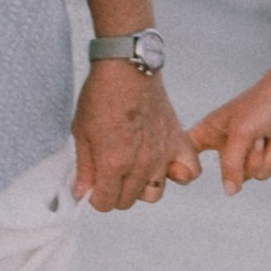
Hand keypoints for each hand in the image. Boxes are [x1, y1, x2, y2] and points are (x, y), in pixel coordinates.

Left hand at [72, 59, 200, 211]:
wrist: (128, 67)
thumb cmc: (101, 95)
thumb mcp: (81, 132)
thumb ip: (84, 167)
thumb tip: (81, 193)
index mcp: (114, 163)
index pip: (105, 204)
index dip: (95, 196)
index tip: (94, 183)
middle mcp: (141, 165)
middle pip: (127, 201)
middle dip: (114, 192)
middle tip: (109, 172)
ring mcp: (162, 155)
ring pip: (154, 193)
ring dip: (141, 186)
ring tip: (133, 168)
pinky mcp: (178, 142)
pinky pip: (189, 173)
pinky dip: (179, 174)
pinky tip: (165, 166)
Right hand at [185, 74, 270, 193]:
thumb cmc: (266, 101)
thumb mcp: (242, 132)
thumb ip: (231, 164)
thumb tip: (230, 191)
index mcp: (212, 132)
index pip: (188, 154)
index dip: (184, 166)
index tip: (188, 174)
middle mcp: (230, 143)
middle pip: (236, 176)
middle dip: (254, 158)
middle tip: (259, 135)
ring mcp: (254, 149)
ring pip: (262, 174)